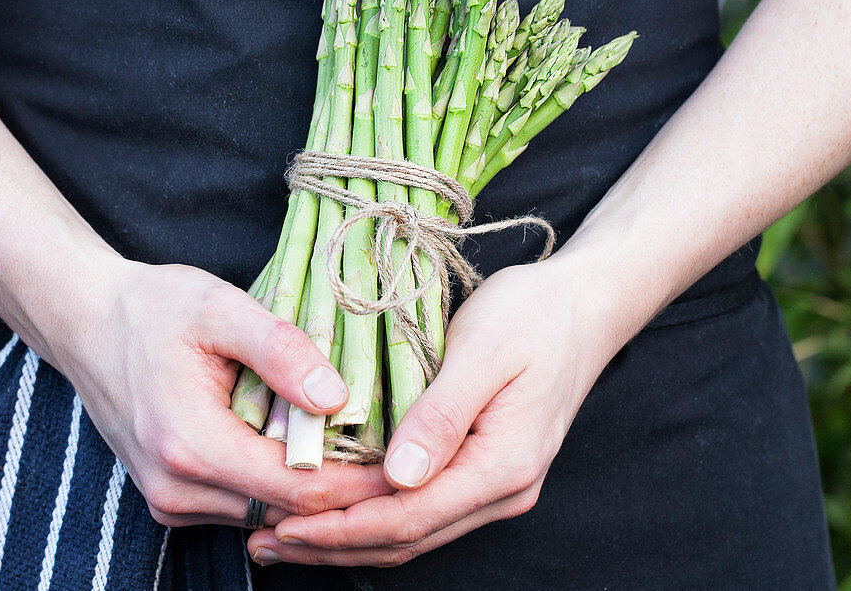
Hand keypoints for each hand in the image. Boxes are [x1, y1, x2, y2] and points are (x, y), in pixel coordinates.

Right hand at [49, 258, 392, 527]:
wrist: (86, 321)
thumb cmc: (153, 308)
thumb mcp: (219, 307)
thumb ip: (280, 350)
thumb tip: (337, 398)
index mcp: (191, 446)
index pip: (299, 490)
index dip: (361, 481)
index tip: (406, 457)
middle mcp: (177, 489)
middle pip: (289, 513)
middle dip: (347, 491)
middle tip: (398, 455)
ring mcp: (171, 500)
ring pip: (268, 516)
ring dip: (316, 490)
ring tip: (364, 450)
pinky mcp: (171, 497)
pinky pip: (244, 505)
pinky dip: (281, 485)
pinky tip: (310, 449)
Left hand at [246, 258, 623, 564]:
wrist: (585, 305)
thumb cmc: (534, 316)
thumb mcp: (484, 352)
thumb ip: (442, 416)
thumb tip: (398, 478)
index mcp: (503, 465)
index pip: (410, 518)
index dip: (343, 529)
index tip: (285, 526)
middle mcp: (503, 489)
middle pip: (407, 538)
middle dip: (333, 545)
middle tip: (265, 543)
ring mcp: (497, 485)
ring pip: (413, 531)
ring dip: (348, 539)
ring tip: (284, 537)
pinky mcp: (485, 469)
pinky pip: (423, 509)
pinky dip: (373, 517)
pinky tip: (335, 509)